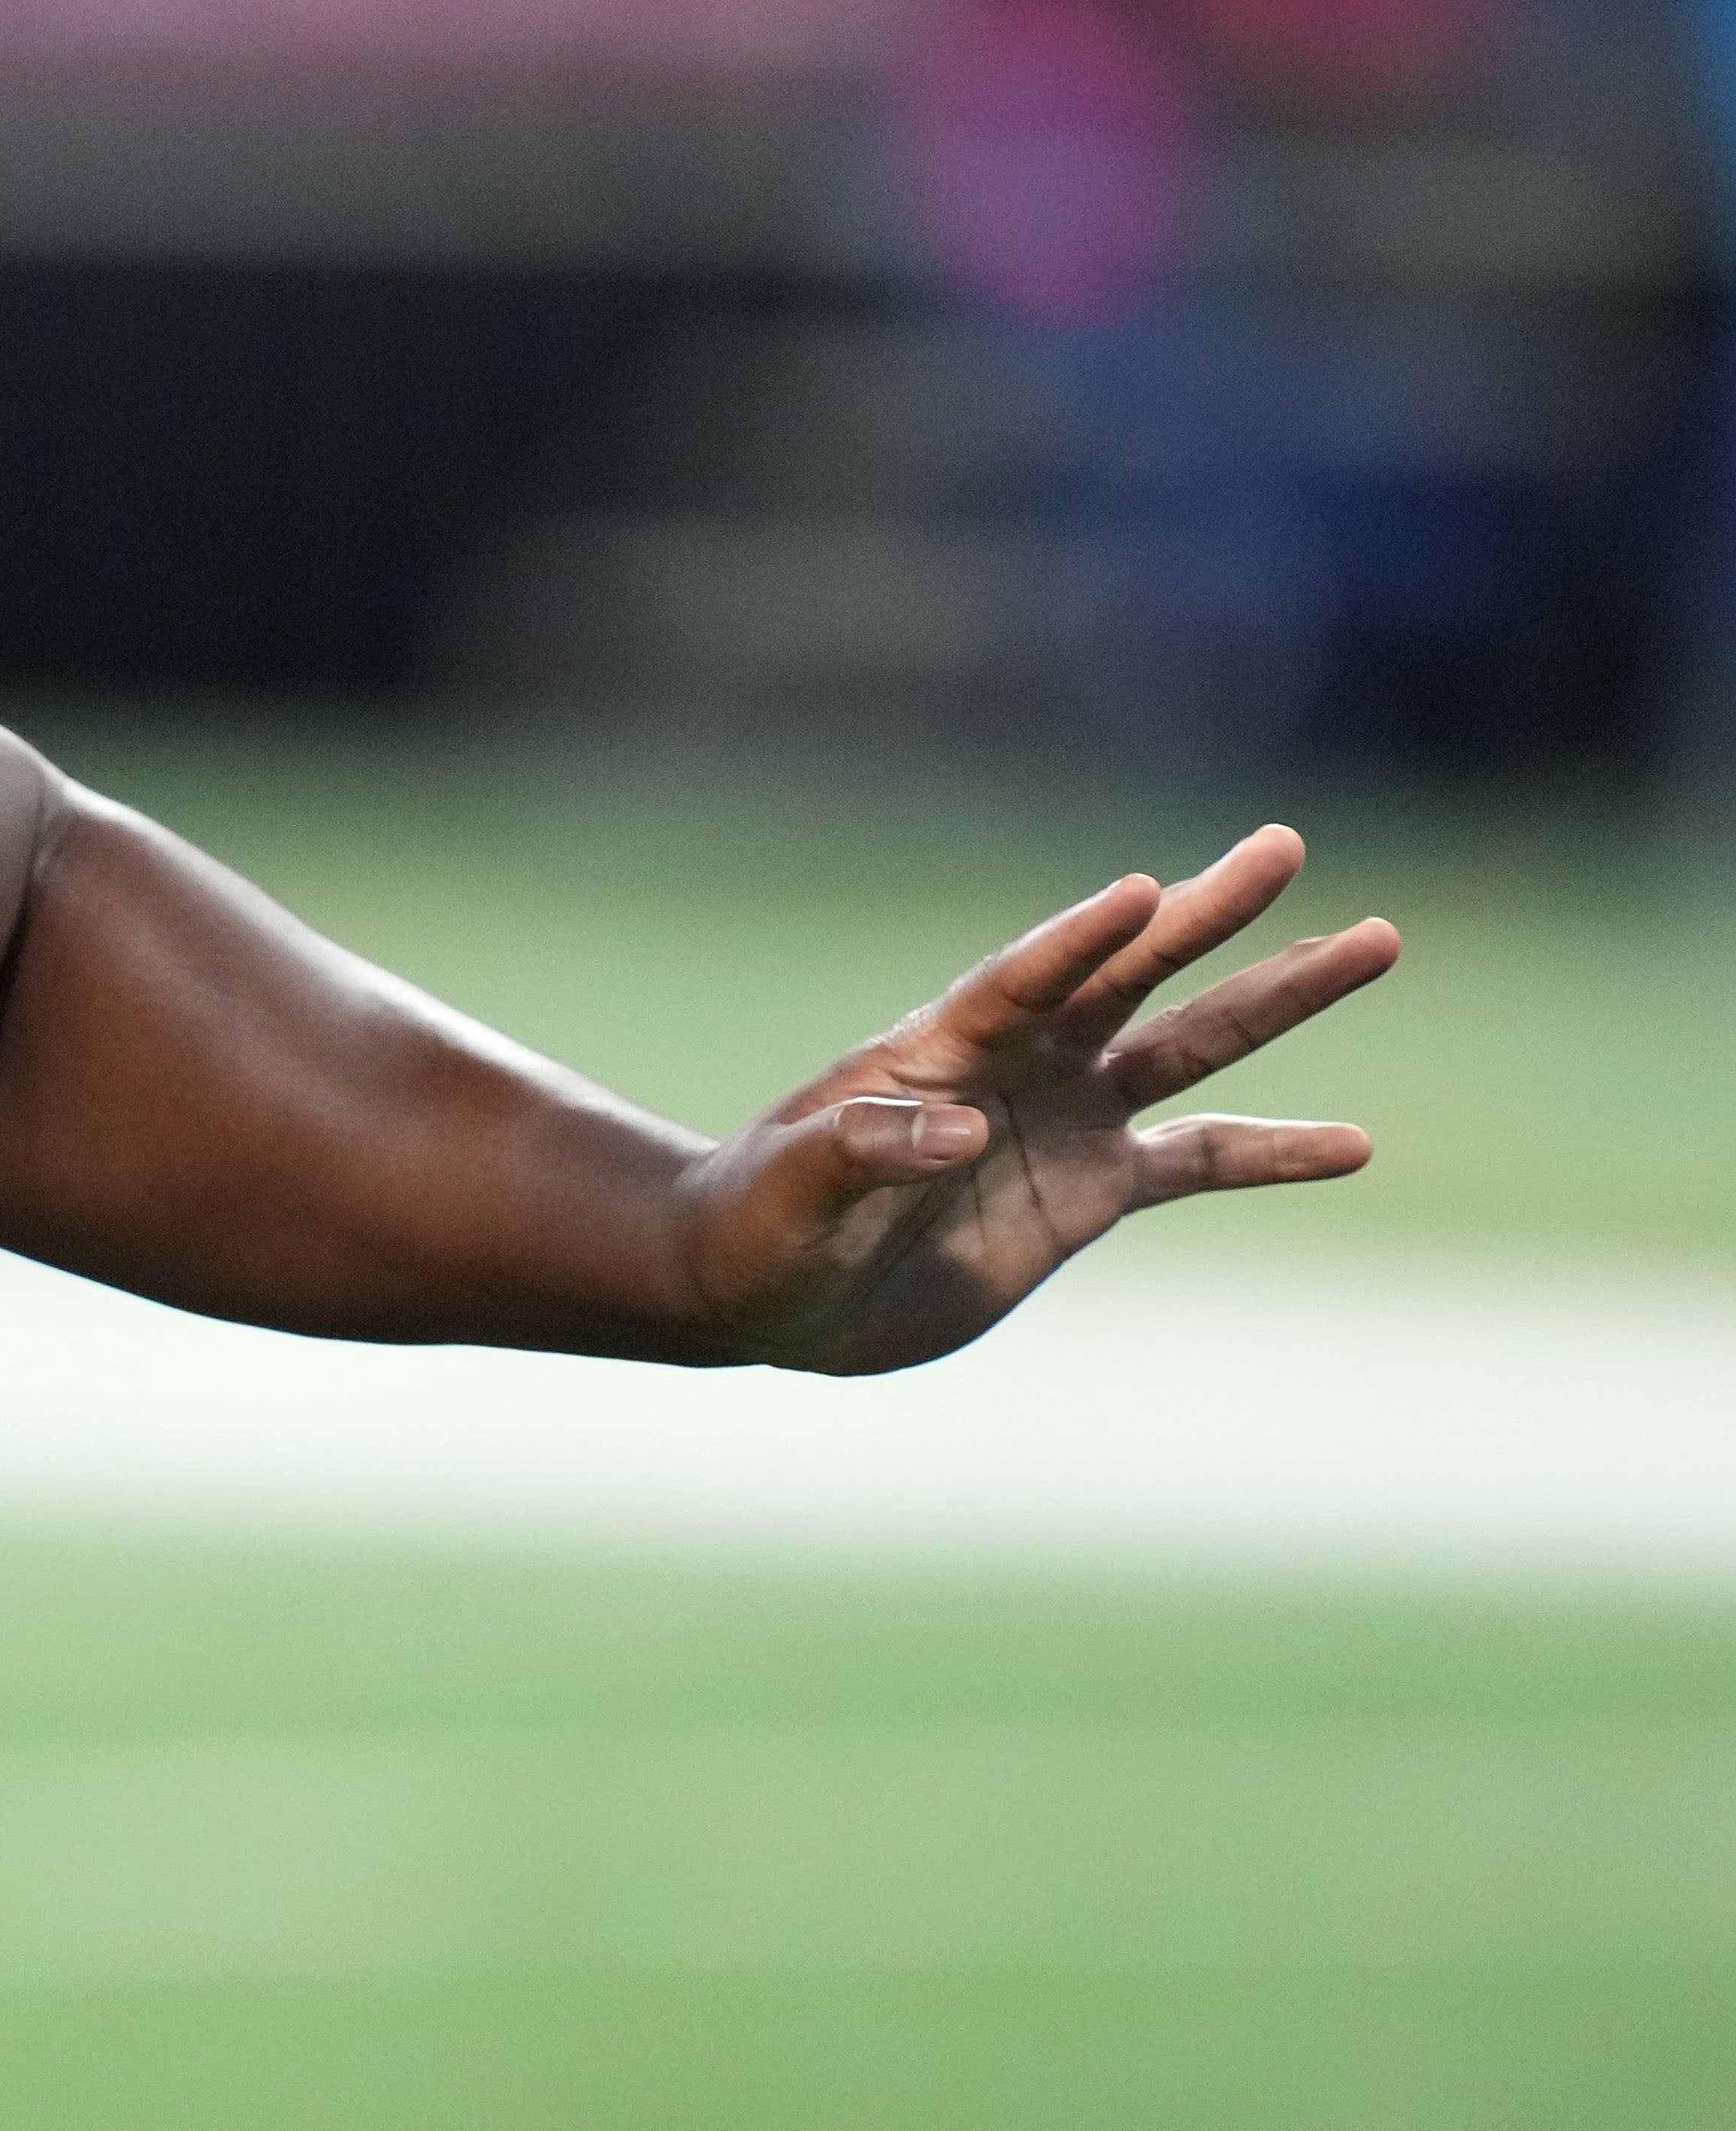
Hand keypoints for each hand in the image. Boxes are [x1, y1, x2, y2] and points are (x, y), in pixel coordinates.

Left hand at [673, 826, 1397, 1374]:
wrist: (767, 1287)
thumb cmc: (755, 1227)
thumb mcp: (791, 1193)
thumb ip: (861, 1152)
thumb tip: (961, 1128)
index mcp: (937, 1051)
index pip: (1021, 979)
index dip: (1079, 938)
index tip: (1146, 888)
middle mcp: (1017, 1066)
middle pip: (1130, 974)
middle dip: (1209, 913)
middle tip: (1288, 843)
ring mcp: (1064, 1119)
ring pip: (1190, 1047)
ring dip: (1278, 998)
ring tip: (1375, 939)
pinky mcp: (1092, 1188)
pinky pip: (1202, 1160)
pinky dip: (1276, 1151)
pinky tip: (1354, 1143)